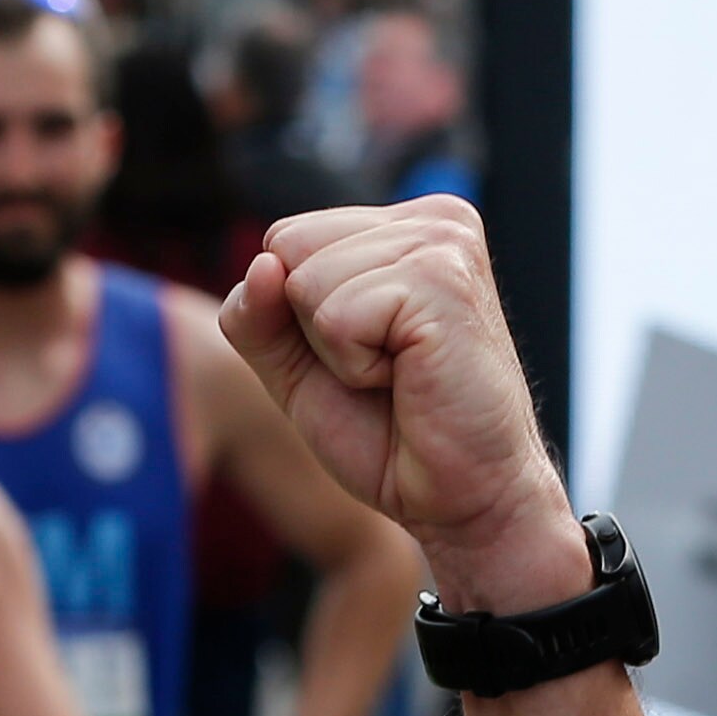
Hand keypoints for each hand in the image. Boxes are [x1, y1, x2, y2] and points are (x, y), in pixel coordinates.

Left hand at [222, 202, 588, 613]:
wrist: (459, 496)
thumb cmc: (386, 431)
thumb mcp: (293, 365)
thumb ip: (257, 313)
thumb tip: (263, 264)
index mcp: (403, 226)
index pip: (281, 239)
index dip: (293, 314)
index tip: (362, 350)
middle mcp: (433, 219)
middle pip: (285, 247)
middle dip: (310, 325)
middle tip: (382, 367)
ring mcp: (444, 243)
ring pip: (303, 281)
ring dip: (335, 349)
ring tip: (398, 373)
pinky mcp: (444, 281)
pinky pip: (334, 317)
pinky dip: (353, 364)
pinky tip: (408, 377)